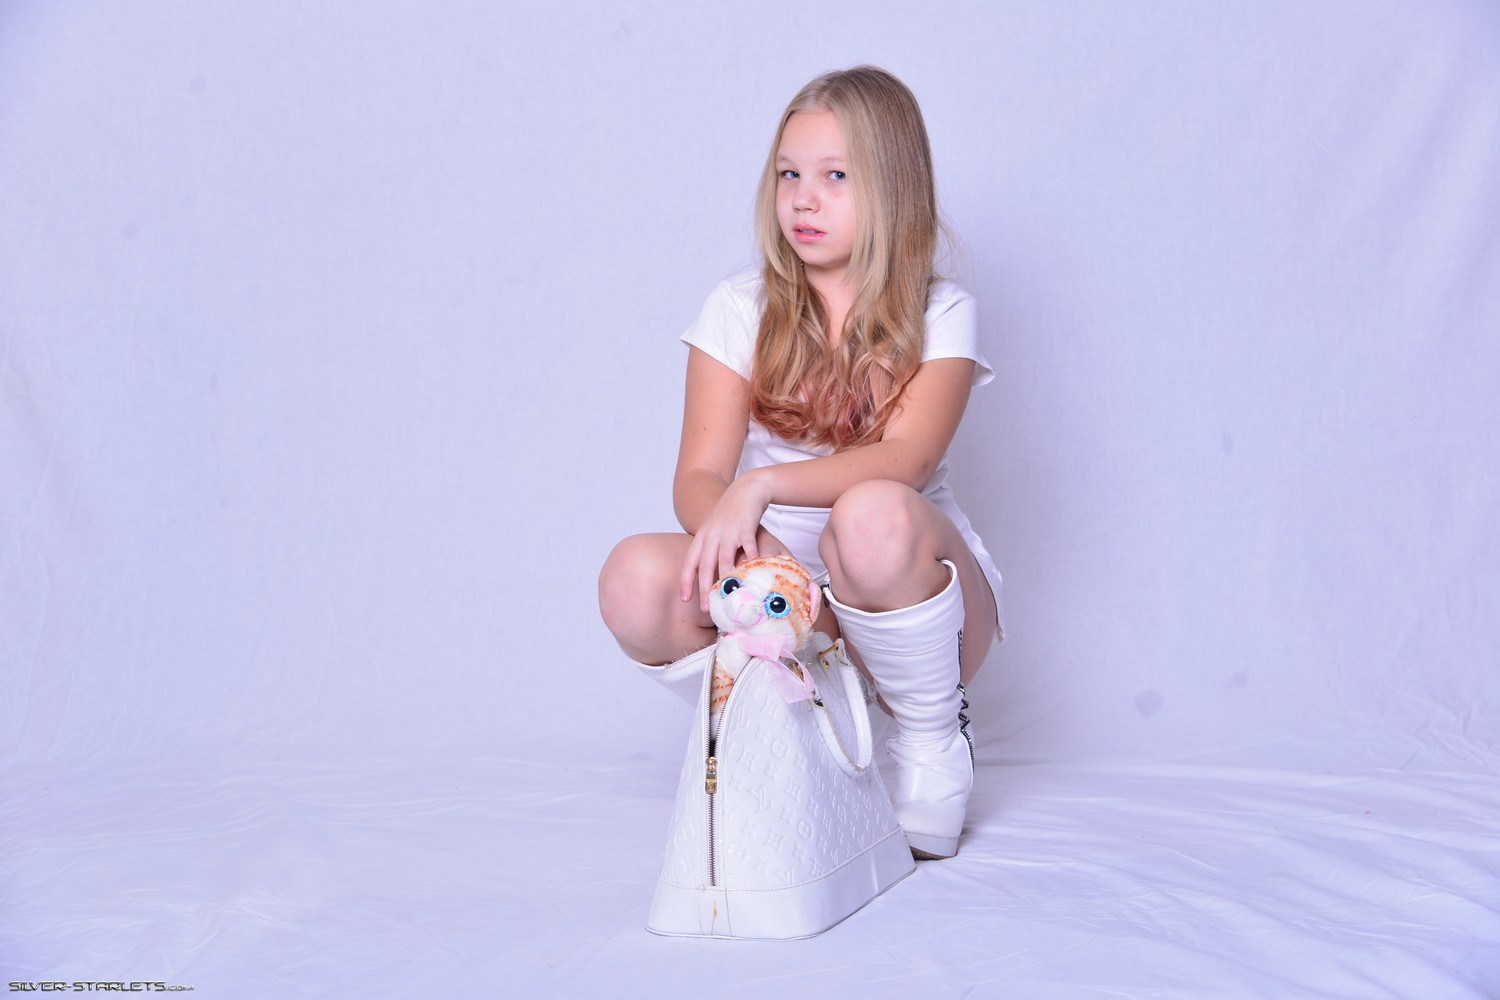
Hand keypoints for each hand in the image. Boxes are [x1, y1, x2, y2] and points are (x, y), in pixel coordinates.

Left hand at [680, 472, 781, 610]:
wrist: (745, 489)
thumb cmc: (730, 513)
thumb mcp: (713, 529)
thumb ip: (709, 549)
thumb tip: (708, 574)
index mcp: (702, 537)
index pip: (689, 562)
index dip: (685, 581)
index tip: (684, 599)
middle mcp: (712, 535)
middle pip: (705, 565)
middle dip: (704, 589)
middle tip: (707, 608)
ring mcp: (728, 531)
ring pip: (723, 558)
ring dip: (725, 579)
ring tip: (728, 596)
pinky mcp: (745, 527)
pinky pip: (746, 545)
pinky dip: (749, 558)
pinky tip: (753, 572)